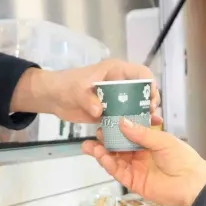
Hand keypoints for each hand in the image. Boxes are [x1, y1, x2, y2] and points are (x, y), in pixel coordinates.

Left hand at [10, 59, 156, 123]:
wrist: (53, 97)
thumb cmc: (65, 85)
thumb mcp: (76, 90)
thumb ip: (87, 99)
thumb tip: (99, 111)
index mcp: (115, 71)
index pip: (141, 72)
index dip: (149, 84)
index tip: (151, 97)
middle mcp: (120, 83)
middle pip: (143, 91)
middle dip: (150, 102)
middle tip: (152, 114)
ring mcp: (116, 99)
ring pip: (137, 105)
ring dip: (144, 114)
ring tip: (150, 125)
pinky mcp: (110, 112)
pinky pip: (124, 118)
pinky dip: (131, 125)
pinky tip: (138, 134)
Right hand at [81, 118, 205, 205]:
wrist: (192, 183)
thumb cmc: (182, 158)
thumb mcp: (162, 140)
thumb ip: (141, 133)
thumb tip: (122, 122)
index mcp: (148, 142)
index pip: (127, 133)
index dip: (115, 128)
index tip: (104, 121)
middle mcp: (139, 155)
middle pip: (117, 147)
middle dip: (104, 141)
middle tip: (94, 134)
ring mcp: (135, 168)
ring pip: (114, 160)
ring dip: (102, 153)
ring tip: (91, 146)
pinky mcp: (133, 182)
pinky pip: (118, 173)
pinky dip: (109, 165)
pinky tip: (102, 157)